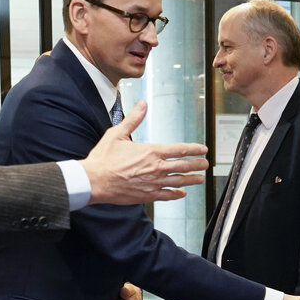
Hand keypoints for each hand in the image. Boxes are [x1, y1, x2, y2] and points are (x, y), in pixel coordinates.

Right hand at [81, 100, 208, 204]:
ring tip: (200, 179)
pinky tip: (182, 194)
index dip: (194, 149)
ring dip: (192, 179)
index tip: (203, 149)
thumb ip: (133, 119)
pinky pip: (167, 195)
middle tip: (205, 164)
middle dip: (197, 164)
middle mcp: (156, 168)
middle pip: (184, 166)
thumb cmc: (103, 158)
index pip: (180, 149)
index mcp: (151, 151)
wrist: (94, 181)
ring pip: (179, 182)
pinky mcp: (147, 195)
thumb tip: (142, 104)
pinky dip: (177, 195)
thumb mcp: (117, 133)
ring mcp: (153, 183)